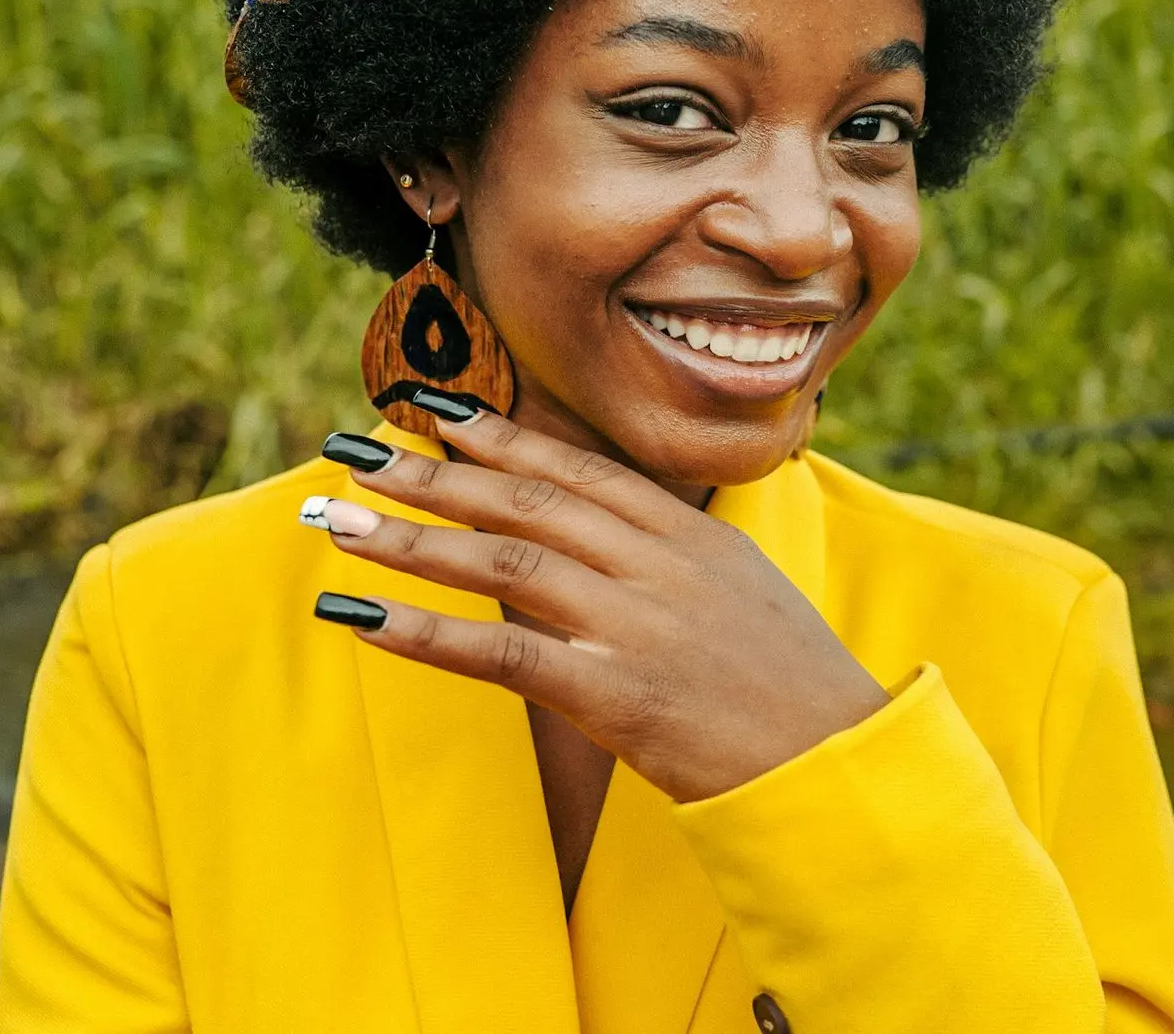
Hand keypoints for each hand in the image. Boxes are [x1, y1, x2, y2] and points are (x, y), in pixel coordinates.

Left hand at [312, 412, 888, 802]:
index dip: (499, 437)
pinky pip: (504, 655)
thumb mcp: (739, 586)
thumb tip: (607, 523)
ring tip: (337, 520)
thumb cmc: (789, 681)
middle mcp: (654, 563)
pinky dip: (429, 633)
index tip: (438, 410)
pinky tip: (367, 615)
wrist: (836, 763)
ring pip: (504, 564)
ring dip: (412, 539)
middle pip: (525, 503)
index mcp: (686, 532)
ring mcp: (633, 624)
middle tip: (359, 448)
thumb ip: (671, 549)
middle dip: (435, 472)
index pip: (576, 469)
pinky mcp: (613, 695)